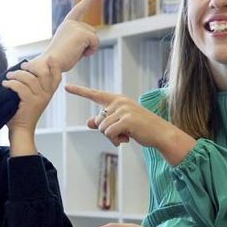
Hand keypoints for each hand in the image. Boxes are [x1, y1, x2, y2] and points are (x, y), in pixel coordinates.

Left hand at [2, 56, 61, 136]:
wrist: (21, 131)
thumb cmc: (22, 113)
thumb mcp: (31, 98)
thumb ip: (31, 86)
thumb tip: (22, 70)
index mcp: (48, 93)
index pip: (57, 77)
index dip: (55, 66)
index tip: (49, 58)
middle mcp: (46, 95)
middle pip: (43, 74)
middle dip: (31, 66)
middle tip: (22, 66)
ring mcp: (39, 99)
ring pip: (30, 79)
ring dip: (17, 75)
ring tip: (8, 76)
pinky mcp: (30, 103)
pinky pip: (20, 87)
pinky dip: (11, 84)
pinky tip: (5, 84)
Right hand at [39, 0, 98, 71]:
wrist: (50, 65)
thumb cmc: (58, 61)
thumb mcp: (69, 46)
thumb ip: (78, 40)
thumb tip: (91, 40)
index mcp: (66, 25)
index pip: (78, 11)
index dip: (86, 2)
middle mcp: (71, 23)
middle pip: (91, 31)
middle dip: (87, 43)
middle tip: (72, 52)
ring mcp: (76, 27)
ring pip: (94, 37)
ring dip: (89, 47)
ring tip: (74, 53)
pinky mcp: (82, 33)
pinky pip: (95, 42)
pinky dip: (91, 50)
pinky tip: (81, 54)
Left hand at [64, 84, 195, 164]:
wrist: (160, 133)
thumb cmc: (140, 128)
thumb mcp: (120, 123)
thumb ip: (104, 122)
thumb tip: (89, 122)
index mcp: (117, 100)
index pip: (95, 94)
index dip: (80, 91)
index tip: (66, 87)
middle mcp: (119, 102)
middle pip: (98, 120)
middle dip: (107, 132)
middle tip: (123, 133)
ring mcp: (123, 110)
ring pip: (102, 128)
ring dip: (112, 137)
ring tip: (127, 135)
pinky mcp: (126, 120)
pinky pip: (109, 133)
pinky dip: (115, 139)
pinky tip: (127, 138)